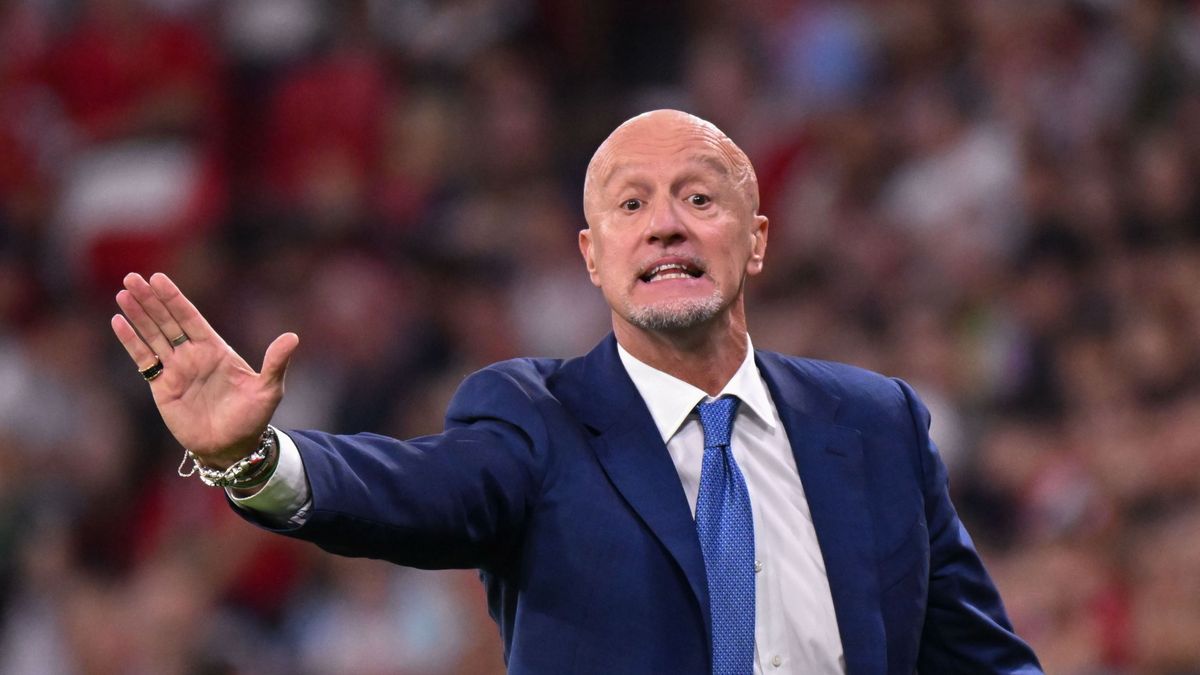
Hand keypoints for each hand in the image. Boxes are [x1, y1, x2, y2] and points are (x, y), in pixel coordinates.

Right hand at [111, 273, 298, 469]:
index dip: (175, 299)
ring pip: (153, 336)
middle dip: (151, 300)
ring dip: (138, 315)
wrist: (232, 447)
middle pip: (168, 321)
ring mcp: (176, 370)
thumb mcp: (268, 389)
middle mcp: (193, 355)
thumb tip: (293, 337)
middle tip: (132, 278)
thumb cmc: (252, 417)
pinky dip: (131, 341)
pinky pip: (144, 360)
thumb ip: (276, 362)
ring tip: (122, 294)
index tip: (158, 278)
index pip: (191, 318)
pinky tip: (119, 322)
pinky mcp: (162, 387)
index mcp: (216, 349)